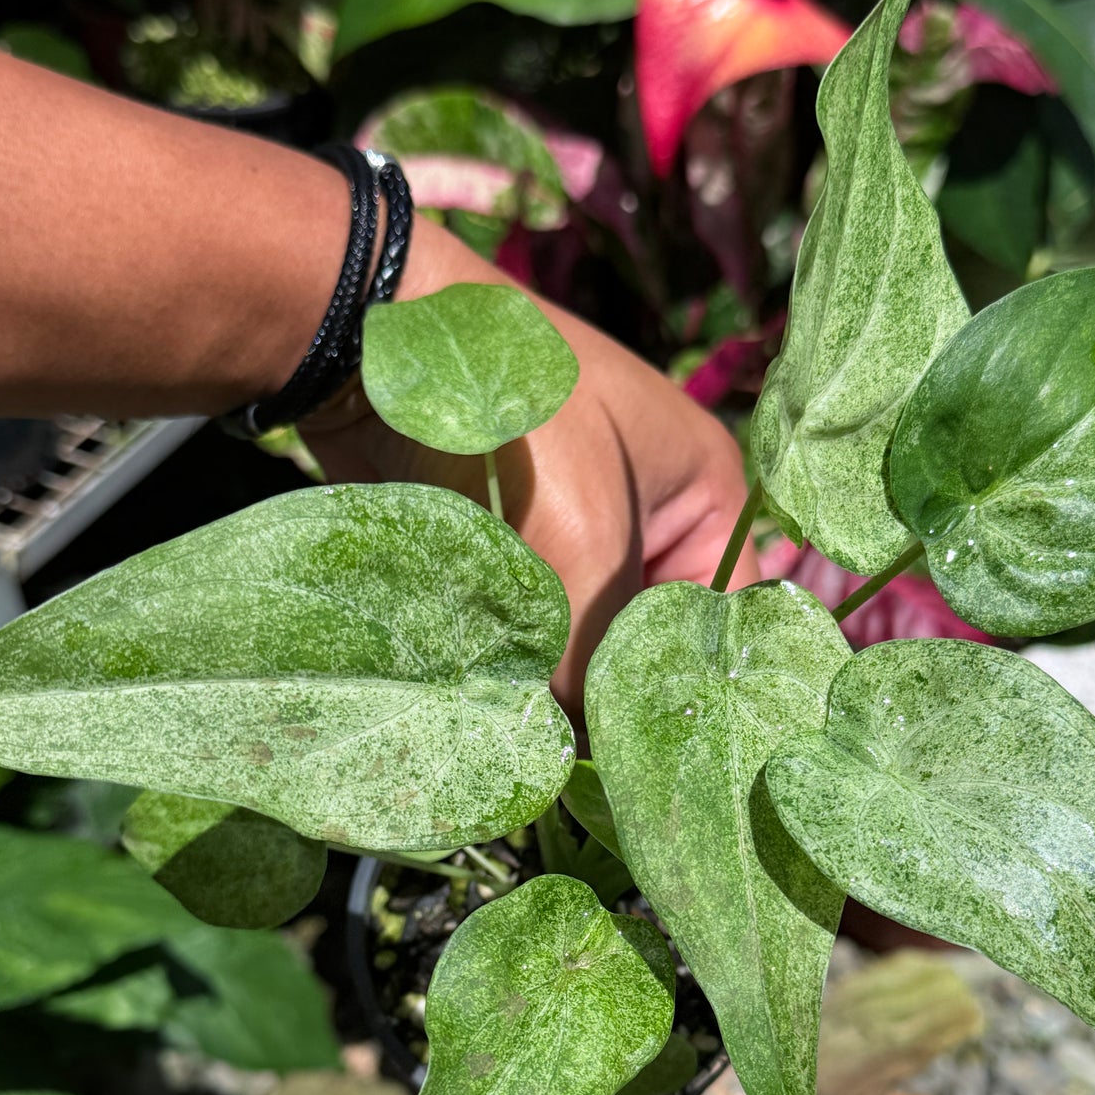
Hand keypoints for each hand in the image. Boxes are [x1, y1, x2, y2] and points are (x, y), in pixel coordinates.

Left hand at [302, 219, 759, 719]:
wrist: (373, 336)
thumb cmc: (510, 420)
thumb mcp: (581, 547)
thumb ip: (595, 660)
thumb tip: (579, 758)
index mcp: (704, 492)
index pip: (721, 619)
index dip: (687, 687)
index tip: (650, 756)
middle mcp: (647, 512)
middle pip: (643, 636)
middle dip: (605, 689)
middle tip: (571, 756)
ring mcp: (569, 523)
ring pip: (573, 636)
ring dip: (545, 679)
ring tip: (520, 734)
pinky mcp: (498, 540)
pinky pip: (516, 622)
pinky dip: (501, 658)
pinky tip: (483, 703)